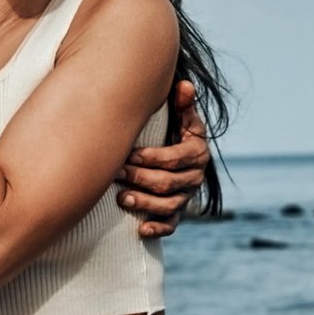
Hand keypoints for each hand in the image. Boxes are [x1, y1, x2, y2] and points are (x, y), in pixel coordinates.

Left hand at [118, 79, 209, 237]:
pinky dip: (157, 229)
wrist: (174, 155)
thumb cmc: (172, 131)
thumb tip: (184, 85)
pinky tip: (140, 230)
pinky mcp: (177, 213)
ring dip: (144, 204)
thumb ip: (182, 104)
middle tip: (116, 172)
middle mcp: (195, 177)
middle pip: (168, 183)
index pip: (175, 159)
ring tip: (121, 198)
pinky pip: (171, 226)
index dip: (151, 158)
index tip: (128, 154)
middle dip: (140, 178)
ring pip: (168, 206)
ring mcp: (186, 196)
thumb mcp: (181, 117)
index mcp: (197, 152)